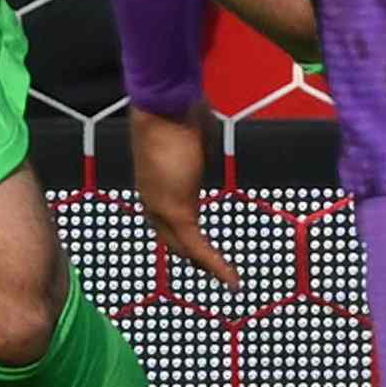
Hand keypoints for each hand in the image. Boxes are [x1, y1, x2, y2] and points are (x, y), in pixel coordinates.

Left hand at [127, 102, 240, 285]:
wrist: (165, 105)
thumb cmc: (178, 110)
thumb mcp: (194, 136)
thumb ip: (199, 148)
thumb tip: (206, 146)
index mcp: (156, 183)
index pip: (168, 222)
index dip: (185, 239)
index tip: (202, 249)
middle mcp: (153, 199)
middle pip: (173, 241)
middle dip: (195, 259)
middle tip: (216, 272)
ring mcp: (160, 207)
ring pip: (185, 248)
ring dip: (208, 266)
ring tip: (230, 281)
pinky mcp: (175, 210)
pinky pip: (197, 246)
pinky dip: (215, 265)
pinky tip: (232, 279)